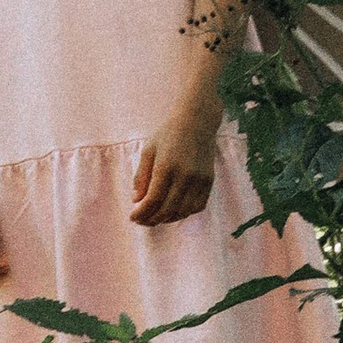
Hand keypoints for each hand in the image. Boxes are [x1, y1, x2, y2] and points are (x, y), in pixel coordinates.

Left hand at [128, 113, 218, 228]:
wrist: (197, 121)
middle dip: (152, 219)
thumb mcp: (149, 150)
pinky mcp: (209, 181)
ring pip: (183, 211)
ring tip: (156, 218)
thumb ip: (142, 176)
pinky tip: (174, 211)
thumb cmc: (168, 134)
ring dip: (167, 219)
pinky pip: (197, 206)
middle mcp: (185, 175)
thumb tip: (136, 200)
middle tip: (142, 221)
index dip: (142, 213)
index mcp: (166, 166)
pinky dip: (185, 213)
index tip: (133, 217)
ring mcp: (199, 180)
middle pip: (167, 209)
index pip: (153, 200)